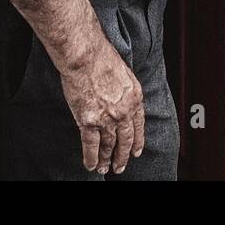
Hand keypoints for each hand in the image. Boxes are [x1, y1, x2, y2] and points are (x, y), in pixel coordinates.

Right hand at [58, 32, 145, 173]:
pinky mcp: (89, 121)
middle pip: (125, 140)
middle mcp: (123, 112)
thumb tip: (122, 98)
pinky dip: (92, 158)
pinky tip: (91, 165)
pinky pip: (91, 145)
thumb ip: (125, 90)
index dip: (137, 141)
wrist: (86, 56)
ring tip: (105, 169)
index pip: (138, 126)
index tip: (136, 151)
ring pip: (109, 145)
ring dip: (107, 159)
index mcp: (134, 99)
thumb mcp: (124, 73)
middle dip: (123, 156)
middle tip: (121, 166)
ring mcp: (107, 119)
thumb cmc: (102, 57)